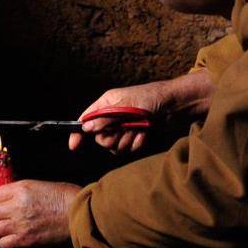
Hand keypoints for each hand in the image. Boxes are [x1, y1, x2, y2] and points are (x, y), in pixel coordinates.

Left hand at [0, 180, 81, 247]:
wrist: (80, 213)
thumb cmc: (64, 196)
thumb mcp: (39, 185)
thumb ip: (19, 191)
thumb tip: (5, 198)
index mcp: (20, 189)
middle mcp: (16, 207)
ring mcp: (20, 226)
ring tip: (5, 229)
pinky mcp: (26, 241)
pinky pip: (5, 244)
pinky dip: (7, 242)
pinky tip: (15, 238)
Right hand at [68, 70, 213, 153]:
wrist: (173, 105)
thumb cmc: (149, 98)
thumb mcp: (125, 105)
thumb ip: (105, 118)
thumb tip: (86, 128)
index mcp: (106, 104)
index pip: (86, 120)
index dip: (78, 133)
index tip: (74, 146)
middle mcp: (112, 117)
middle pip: (101, 138)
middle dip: (112, 138)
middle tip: (124, 130)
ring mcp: (124, 128)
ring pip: (115, 147)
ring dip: (127, 140)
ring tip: (138, 130)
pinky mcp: (135, 137)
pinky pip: (129, 149)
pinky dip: (137, 143)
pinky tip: (145, 134)